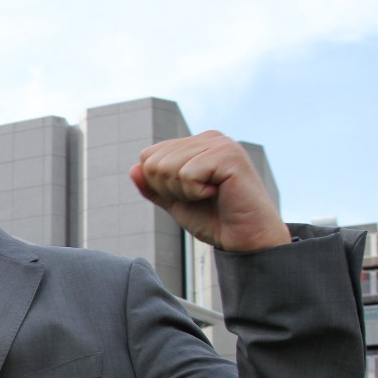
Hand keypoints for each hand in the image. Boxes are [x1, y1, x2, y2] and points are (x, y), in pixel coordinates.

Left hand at [129, 131, 289, 251]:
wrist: (245, 239)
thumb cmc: (214, 220)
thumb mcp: (175, 202)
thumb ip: (154, 187)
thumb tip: (133, 169)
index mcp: (195, 144)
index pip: (148, 156)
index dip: (158, 184)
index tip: (186, 195)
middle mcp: (208, 138)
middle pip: (154, 162)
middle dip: (168, 189)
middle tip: (199, 198)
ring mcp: (220, 144)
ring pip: (167, 167)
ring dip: (183, 192)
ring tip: (209, 195)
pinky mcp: (228, 155)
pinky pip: (187, 174)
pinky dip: (195, 192)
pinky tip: (218, 194)